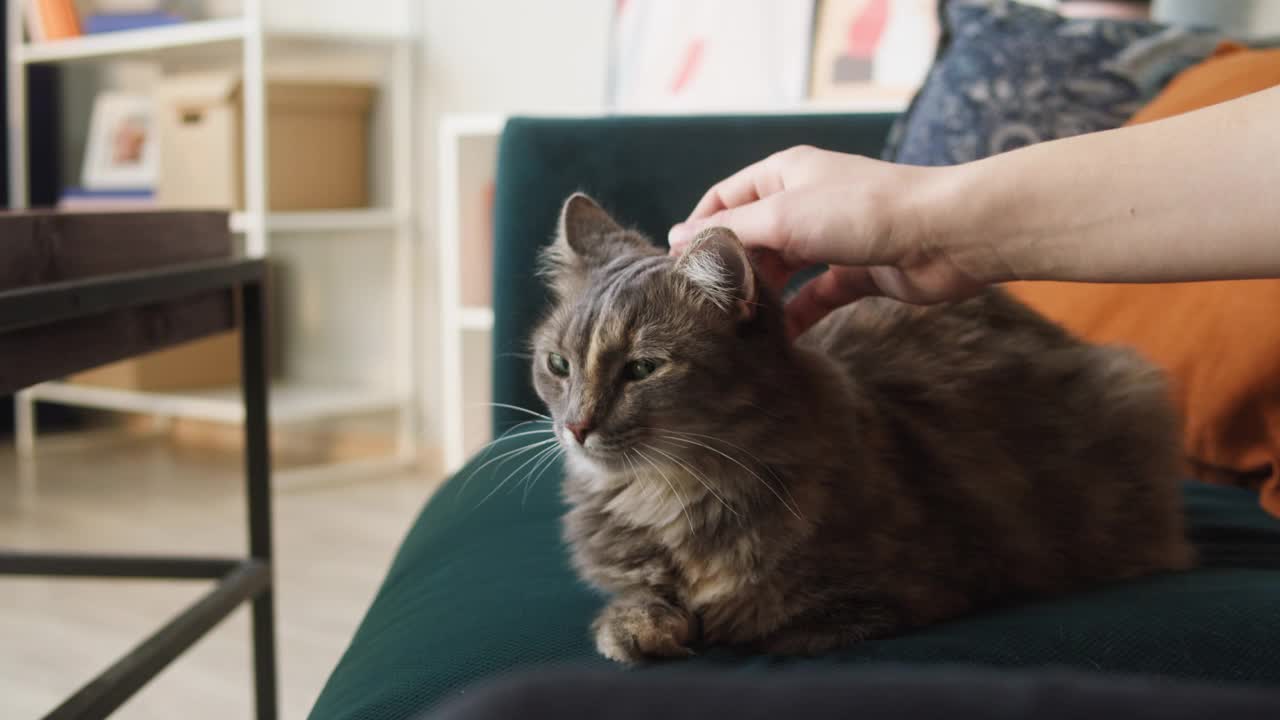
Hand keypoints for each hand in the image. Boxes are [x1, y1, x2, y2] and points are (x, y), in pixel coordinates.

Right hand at [669, 146, 989, 336]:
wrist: (947, 235)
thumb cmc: (864, 212)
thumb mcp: (785, 215)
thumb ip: (731, 229)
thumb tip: (678, 238)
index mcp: (785, 174)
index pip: (725, 198)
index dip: (699, 230)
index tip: (678, 269)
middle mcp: (806, 202)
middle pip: (752, 237)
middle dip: (731, 269)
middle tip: (706, 307)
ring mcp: (832, 238)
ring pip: (782, 269)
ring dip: (762, 296)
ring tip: (737, 328)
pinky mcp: (856, 272)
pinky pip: (815, 296)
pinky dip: (797, 316)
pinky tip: (778, 342)